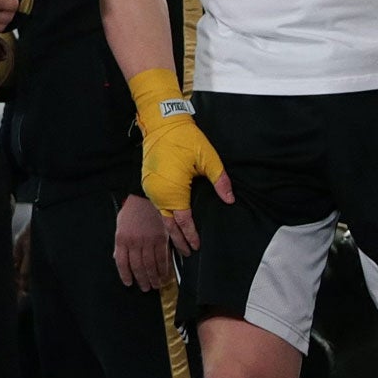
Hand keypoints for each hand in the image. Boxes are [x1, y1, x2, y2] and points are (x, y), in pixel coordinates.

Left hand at [113, 194, 174, 289]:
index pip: (122, 262)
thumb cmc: (131, 211)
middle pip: (137, 266)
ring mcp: (148, 240)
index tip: (129, 283)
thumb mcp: (120, 226)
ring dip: (153, 277)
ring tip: (155, 285)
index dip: (125, 275)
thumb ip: (119, 244)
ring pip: (150, 264)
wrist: (145, 196)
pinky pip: (163, 257)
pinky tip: (164, 275)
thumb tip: (117, 259)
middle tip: (145, 288)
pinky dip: (164, 269)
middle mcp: (134, 242)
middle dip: (142, 279)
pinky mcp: (161, 238)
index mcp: (122, 239)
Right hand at [129, 69, 232, 257]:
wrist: (162, 123)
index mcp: (173, 192)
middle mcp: (158, 194)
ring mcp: (150, 188)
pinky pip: (156, 205)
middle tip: (187, 254)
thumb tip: (230, 199)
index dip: (191, 235)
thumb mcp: (208, 159)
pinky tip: (172, 221)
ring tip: (180, 241)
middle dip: (178, 240)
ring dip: (171, 229)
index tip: (197, 247)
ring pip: (161, 216)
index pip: (184, 222)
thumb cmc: (185, 139)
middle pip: (169, 225)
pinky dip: (165, 216)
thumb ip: (220, 181)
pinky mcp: (147, 182)